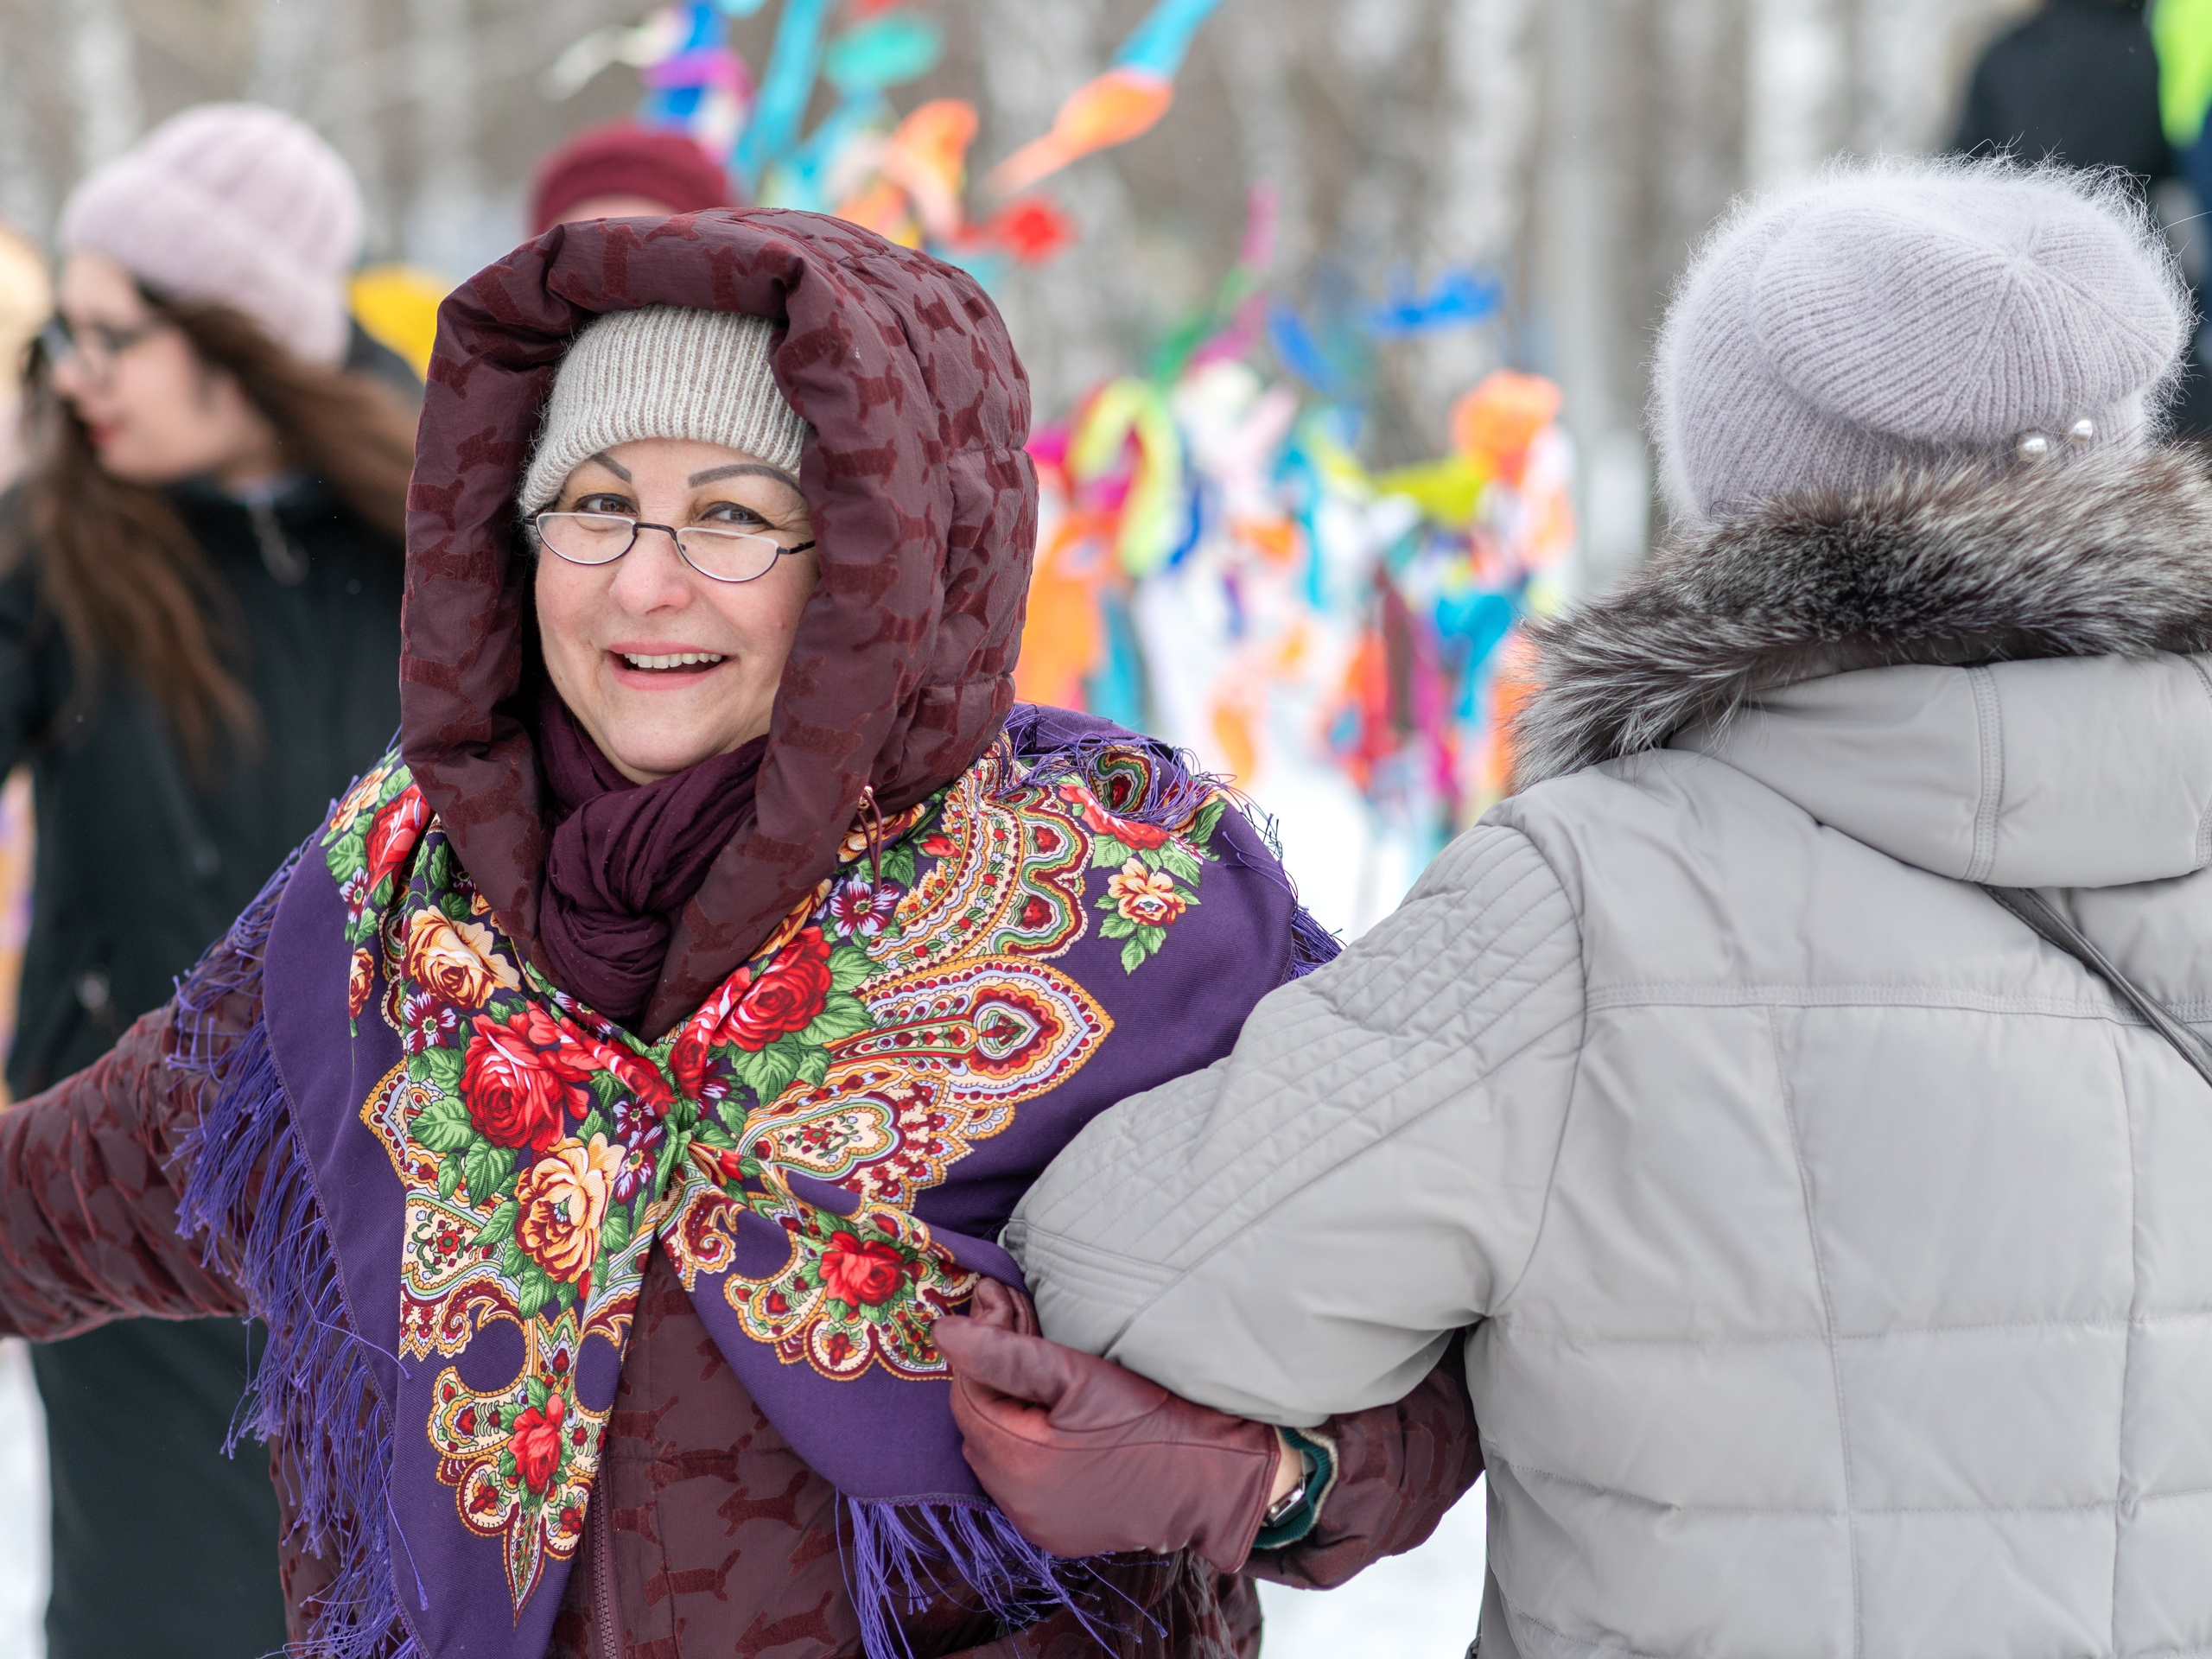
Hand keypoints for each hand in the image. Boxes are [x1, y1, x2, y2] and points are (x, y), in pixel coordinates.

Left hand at [934, 1279, 1283, 1572]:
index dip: (979, 1345)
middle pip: (982, 1419)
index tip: (999, 1300)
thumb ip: (1004, 1352)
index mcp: (1014, 1464)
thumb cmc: (1154, 1420)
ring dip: (1012, 1401)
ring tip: (1041, 1356)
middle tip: (1018, 1313)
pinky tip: (1056, 1408)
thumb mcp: (1077, 1374)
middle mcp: (1015, 1504)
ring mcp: (1038, 1522)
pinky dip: (1029, 1437)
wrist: (1217, 1478)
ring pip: (1000, 1446)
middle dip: (995, 1367)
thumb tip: (942, 1331)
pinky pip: (1024, 1474)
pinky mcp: (1061, 1528)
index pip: (968, 1393)